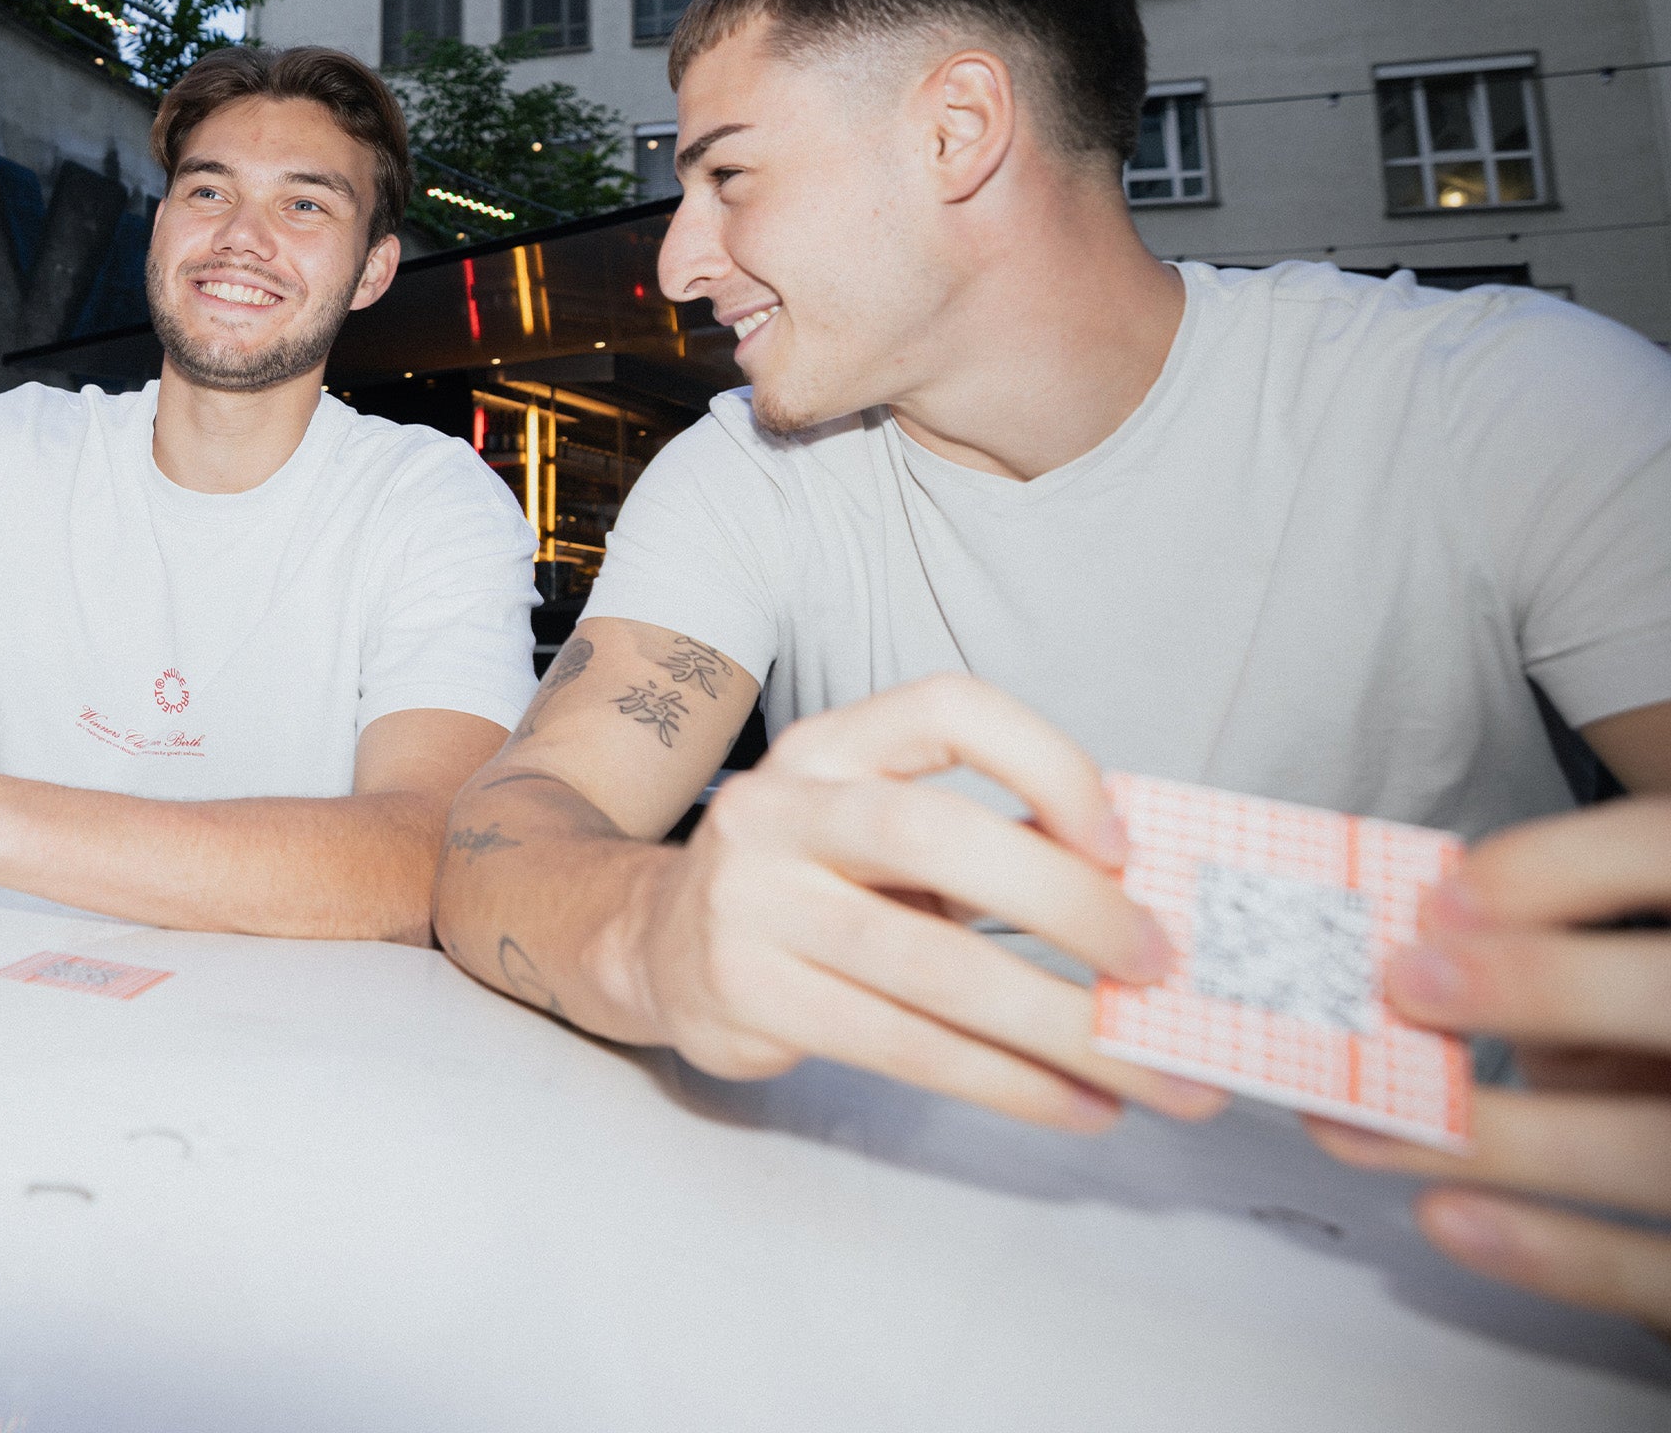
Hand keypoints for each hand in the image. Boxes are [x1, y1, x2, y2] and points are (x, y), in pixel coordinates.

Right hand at [621, 674, 1226, 1132]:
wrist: (654, 945)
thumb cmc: (811, 887)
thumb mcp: (882, 835)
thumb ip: (994, 845)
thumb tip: (1149, 899)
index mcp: (830, 747)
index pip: (946, 711)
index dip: (1045, 763)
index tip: (1123, 843)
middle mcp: (779, 809)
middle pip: (935, 837)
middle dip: (1068, 904)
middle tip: (1160, 965)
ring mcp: (753, 903)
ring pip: (928, 966)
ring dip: (1060, 1025)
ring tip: (1151, 1071)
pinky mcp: (750, 995)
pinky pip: (903, 1046)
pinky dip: (1009, 1082)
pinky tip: (1078, 1105)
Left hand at [1305, 796, 1670, 1328]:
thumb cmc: (1643, 1020)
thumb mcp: (1620, 953)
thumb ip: (1551, 933)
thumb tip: (1412, 933)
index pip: (1662, 855)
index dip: (1563, 868)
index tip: (1441, 897)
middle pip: (1668, 1002)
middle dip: (1541, 988)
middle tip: (1405, 985)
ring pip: (1653, 1153)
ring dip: (1499, 1137)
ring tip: (1365, 1121)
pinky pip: (1657, 1271)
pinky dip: (1553, 1254)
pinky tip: (1445, 1214)